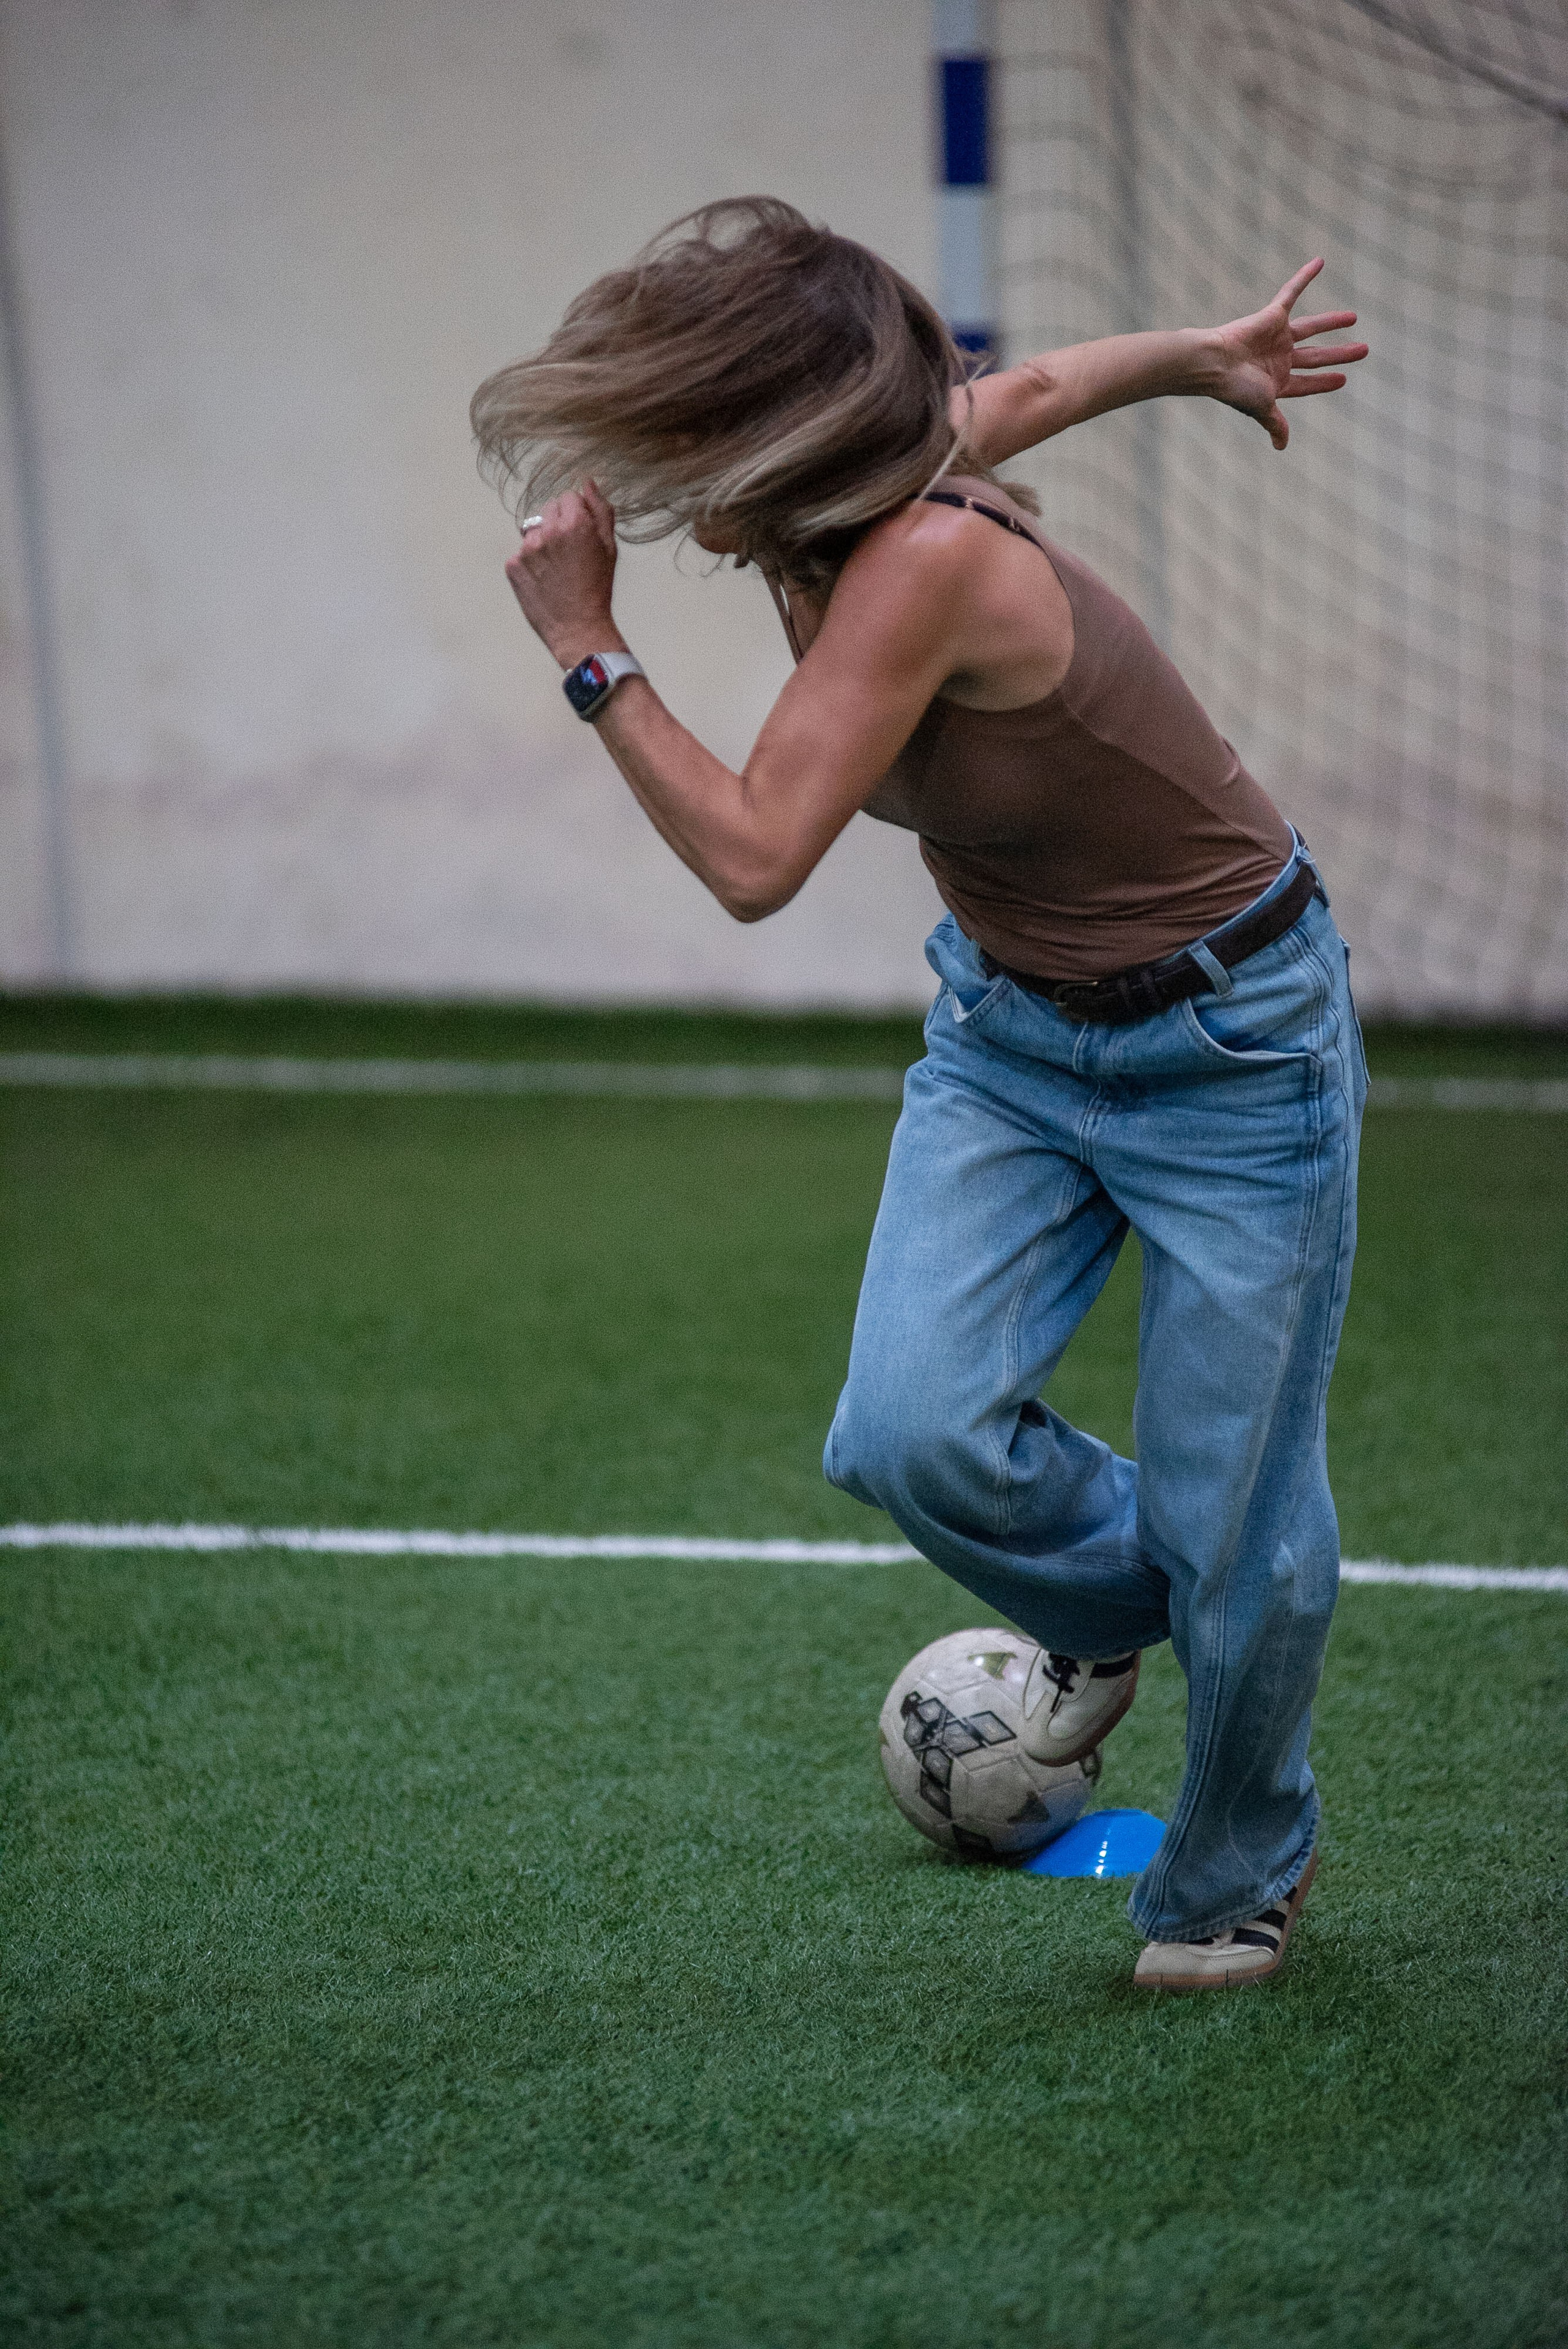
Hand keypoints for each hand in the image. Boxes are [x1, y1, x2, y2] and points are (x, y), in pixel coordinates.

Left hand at [504, 480, 622, 666]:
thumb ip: (600, 510)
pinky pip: (521, 553)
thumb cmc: (597, 590)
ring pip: (533, 531)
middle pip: (548, 509)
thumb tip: (588, 483)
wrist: (578, 629)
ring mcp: (527, 549)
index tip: (580, 536)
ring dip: (543, 543)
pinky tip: (544, 580)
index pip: (568, 497)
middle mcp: (548, 532)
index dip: (576, 515)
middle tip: (569, 554)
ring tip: (556, 570)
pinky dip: (530, 563)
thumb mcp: (609, 548)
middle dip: (558, 524)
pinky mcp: (512, 565)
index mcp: (575, 524)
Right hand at [1202, 260, 1367, 449]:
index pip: (1308, 382)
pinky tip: (1320, 262)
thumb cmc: (1235, 388)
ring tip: (1353, 318)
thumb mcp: (1261, 408)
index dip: (1325, 382)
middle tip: (1363, 350)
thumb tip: (1282, 447)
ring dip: (1332, 323)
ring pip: (1311, 328)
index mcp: (1277, 382)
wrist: (1213, 363)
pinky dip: (1304, 278)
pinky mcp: (1271, 315)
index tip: (1343, 379)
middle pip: (1316, 356)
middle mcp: (1279, 358)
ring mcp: (1276, 337)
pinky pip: (1291, 292)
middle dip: (1339, 354)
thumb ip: (1275, 423)